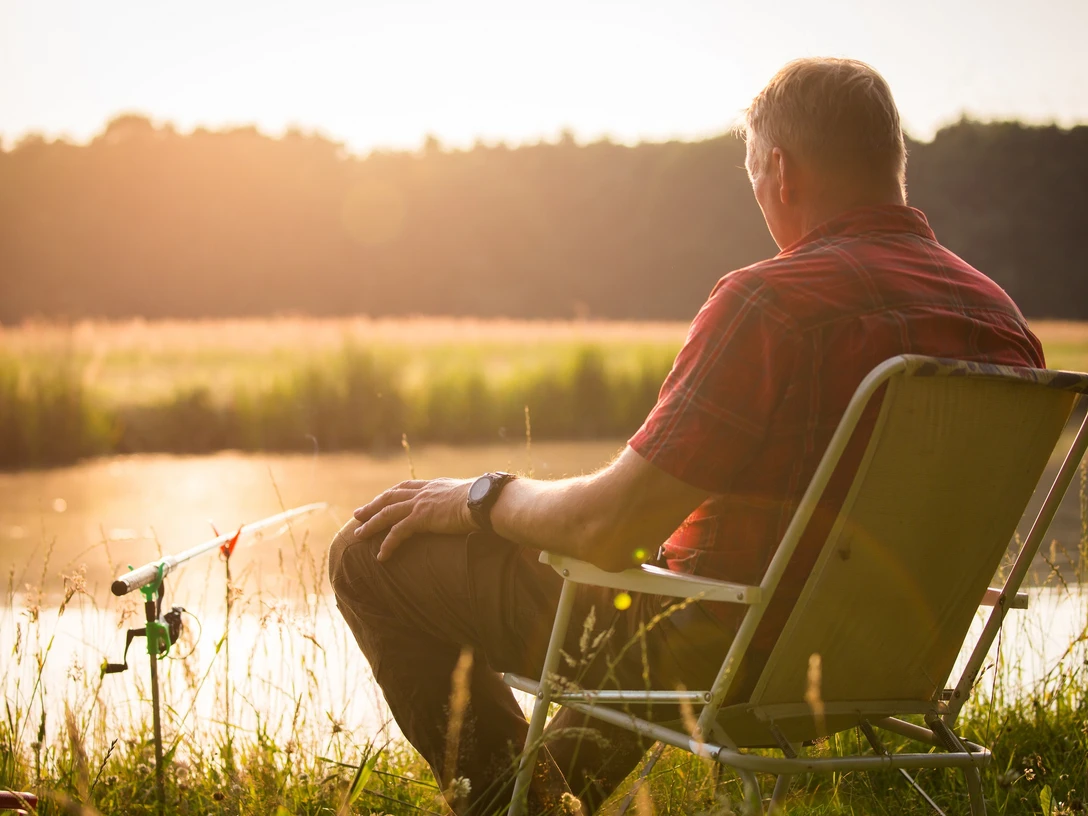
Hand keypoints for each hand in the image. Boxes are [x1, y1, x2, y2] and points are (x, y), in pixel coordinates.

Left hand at [353, 478, 477, 560]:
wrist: (485, 500)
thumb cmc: (485, 500)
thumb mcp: (471, 495)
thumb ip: (464, 500)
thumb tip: (473, 506)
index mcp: (434, 485)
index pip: (406, 487)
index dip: (391, 494)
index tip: (380, 499)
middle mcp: (424, 492)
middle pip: (390, 497)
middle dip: (372, 506)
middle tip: (358, 514)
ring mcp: (421, 504)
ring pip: (387, 513)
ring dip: (371, 524)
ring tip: (358, 535)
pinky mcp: (421, 518)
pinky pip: (398, 532)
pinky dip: (387, 544)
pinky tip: (381, 556)